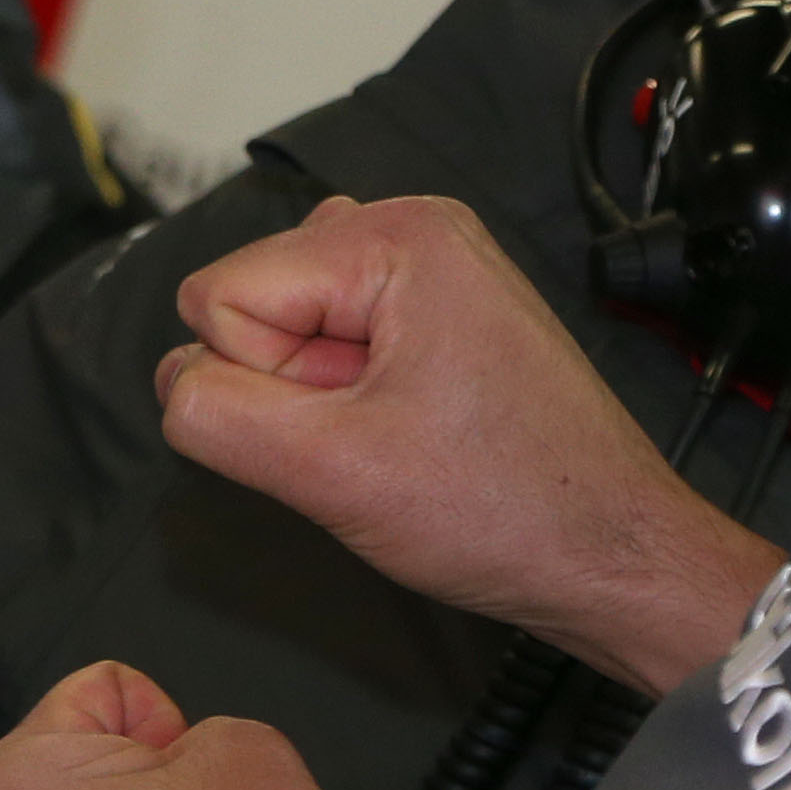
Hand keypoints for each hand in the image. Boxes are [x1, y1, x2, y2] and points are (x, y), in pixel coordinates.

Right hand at [159, 195, 780, 692]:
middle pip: (253, 302)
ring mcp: (429, 274)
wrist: (616, 558)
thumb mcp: (332, 473)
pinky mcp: (437, 318)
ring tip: (399, 441)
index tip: (347, 429)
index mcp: (395, 235)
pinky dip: (349, 404)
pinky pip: (334, 351)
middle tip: (379, 441)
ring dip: (318, 402)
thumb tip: (174, 383)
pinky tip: (409, 439)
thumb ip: (217, 416)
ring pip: (288, 332)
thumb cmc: (509, 512)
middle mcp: (412, 231)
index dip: (262, 384)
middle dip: (292, 389)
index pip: (218, 295)